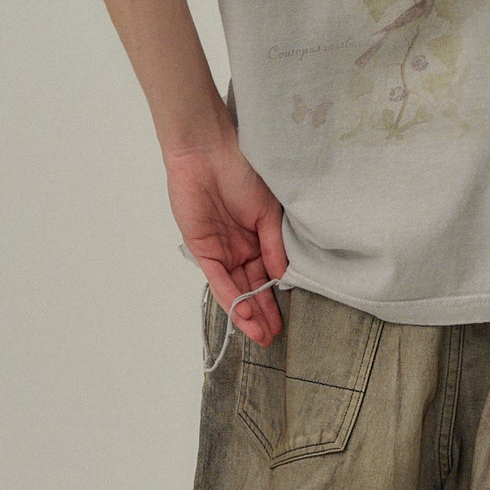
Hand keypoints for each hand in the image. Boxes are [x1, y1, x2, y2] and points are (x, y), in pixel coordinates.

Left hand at [164, 135, 288, 346]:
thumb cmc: (243, 171)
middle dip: (263, 313)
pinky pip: (217, 278)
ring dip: (247, 313)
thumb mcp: (269, 212)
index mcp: (258, 235)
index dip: (276, 297)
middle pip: (251, 287)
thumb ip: (274, 246)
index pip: (267, 274)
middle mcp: (238, 246)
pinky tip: (244, 313)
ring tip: (261, 336)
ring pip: (235, 288)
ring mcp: (220, 249)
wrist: (209, 151)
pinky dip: (231, 296)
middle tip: (274, 338)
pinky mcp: (201, 248)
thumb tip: (284, 278)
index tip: (289, 319)